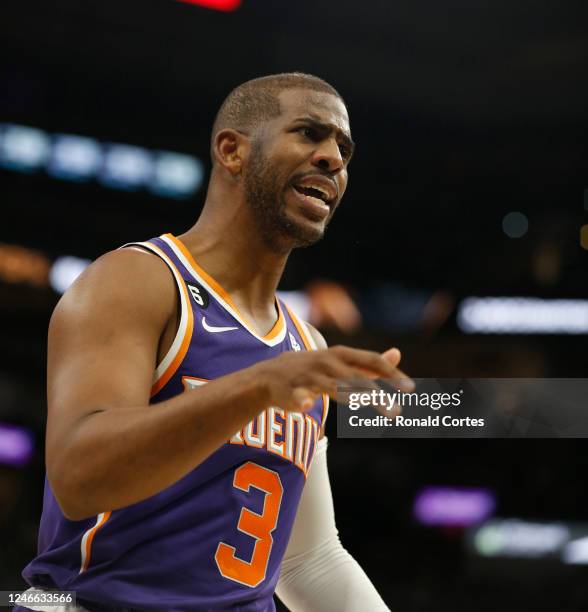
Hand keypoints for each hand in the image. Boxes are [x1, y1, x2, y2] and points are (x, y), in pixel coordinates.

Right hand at [253, 345, 412, 411]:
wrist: (270, 376)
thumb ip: (369, 362)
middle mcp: (326, 363)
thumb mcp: (341, 361)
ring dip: (351, 397)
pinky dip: (302, 400)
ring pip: (331, 387)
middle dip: (376, 394)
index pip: (371, 361)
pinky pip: (297, 396)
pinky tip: (307, 405)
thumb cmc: (313, 370)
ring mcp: (308, 377)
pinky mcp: (290, 391)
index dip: (391, 374)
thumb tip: (398, 354)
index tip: (411, 388)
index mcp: (341, 355)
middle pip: (355, 378)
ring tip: (366, 406)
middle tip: (396, 412)